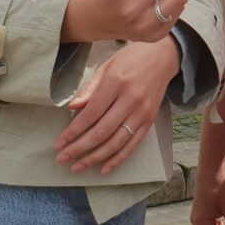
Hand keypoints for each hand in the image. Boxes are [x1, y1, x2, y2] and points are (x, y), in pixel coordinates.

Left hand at [54, 36, 180, 174]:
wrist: (164, 56)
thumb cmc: (132, 58)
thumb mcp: (107, 66)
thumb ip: (90, 89)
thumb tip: (72, 108)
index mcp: (116, 83)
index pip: (91, 114)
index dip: (73, 132)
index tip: (59, 143)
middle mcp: (131, 99)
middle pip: (102, 131)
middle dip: (79, 148)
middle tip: (62, 158)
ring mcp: (142, 111)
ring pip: (116, 142)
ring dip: (95, 157)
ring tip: (77, 166)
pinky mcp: (150, 120)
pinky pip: (133, 144)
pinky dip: (118, 159)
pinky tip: (104, 169)